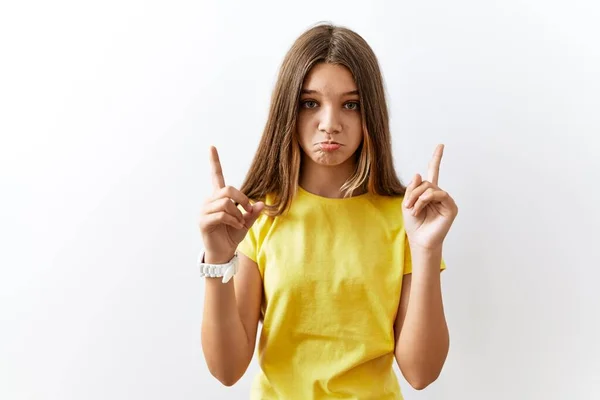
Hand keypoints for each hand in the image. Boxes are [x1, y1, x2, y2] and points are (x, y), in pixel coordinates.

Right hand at [198, 146, 264, 260]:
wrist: (224, 252)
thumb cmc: (232, 235)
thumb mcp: (246, 222)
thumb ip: (252, 212)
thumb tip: (261, 203)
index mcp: (218, 198)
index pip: (215, 176)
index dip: (214, 162)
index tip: (212, 147)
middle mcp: (209, 201)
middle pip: (227, 189)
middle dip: (242, 198)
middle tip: (248, 210)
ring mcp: (204, 211)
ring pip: (225, 202)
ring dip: (237, 213)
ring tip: (240, 223)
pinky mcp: (203, 222)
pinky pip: (221, 215)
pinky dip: (233, 220)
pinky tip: (236, 226)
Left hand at [402, 144, 457, 250]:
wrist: (419, 239)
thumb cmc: (414, 224)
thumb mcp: (407, 203)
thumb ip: (412, 189)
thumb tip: (418, 174)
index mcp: (429, 192)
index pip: (433, 172)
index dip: (436, 158)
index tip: (440, 145)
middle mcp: (439, 194)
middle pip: (426, 182)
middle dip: (413, 192)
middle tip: (407, 205)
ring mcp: (446, 200)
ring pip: (430, 187)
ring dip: (418, 198)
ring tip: (413, 210)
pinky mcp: (451, 207)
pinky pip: (439, 194)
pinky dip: (425, 200)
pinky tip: (419, 210)